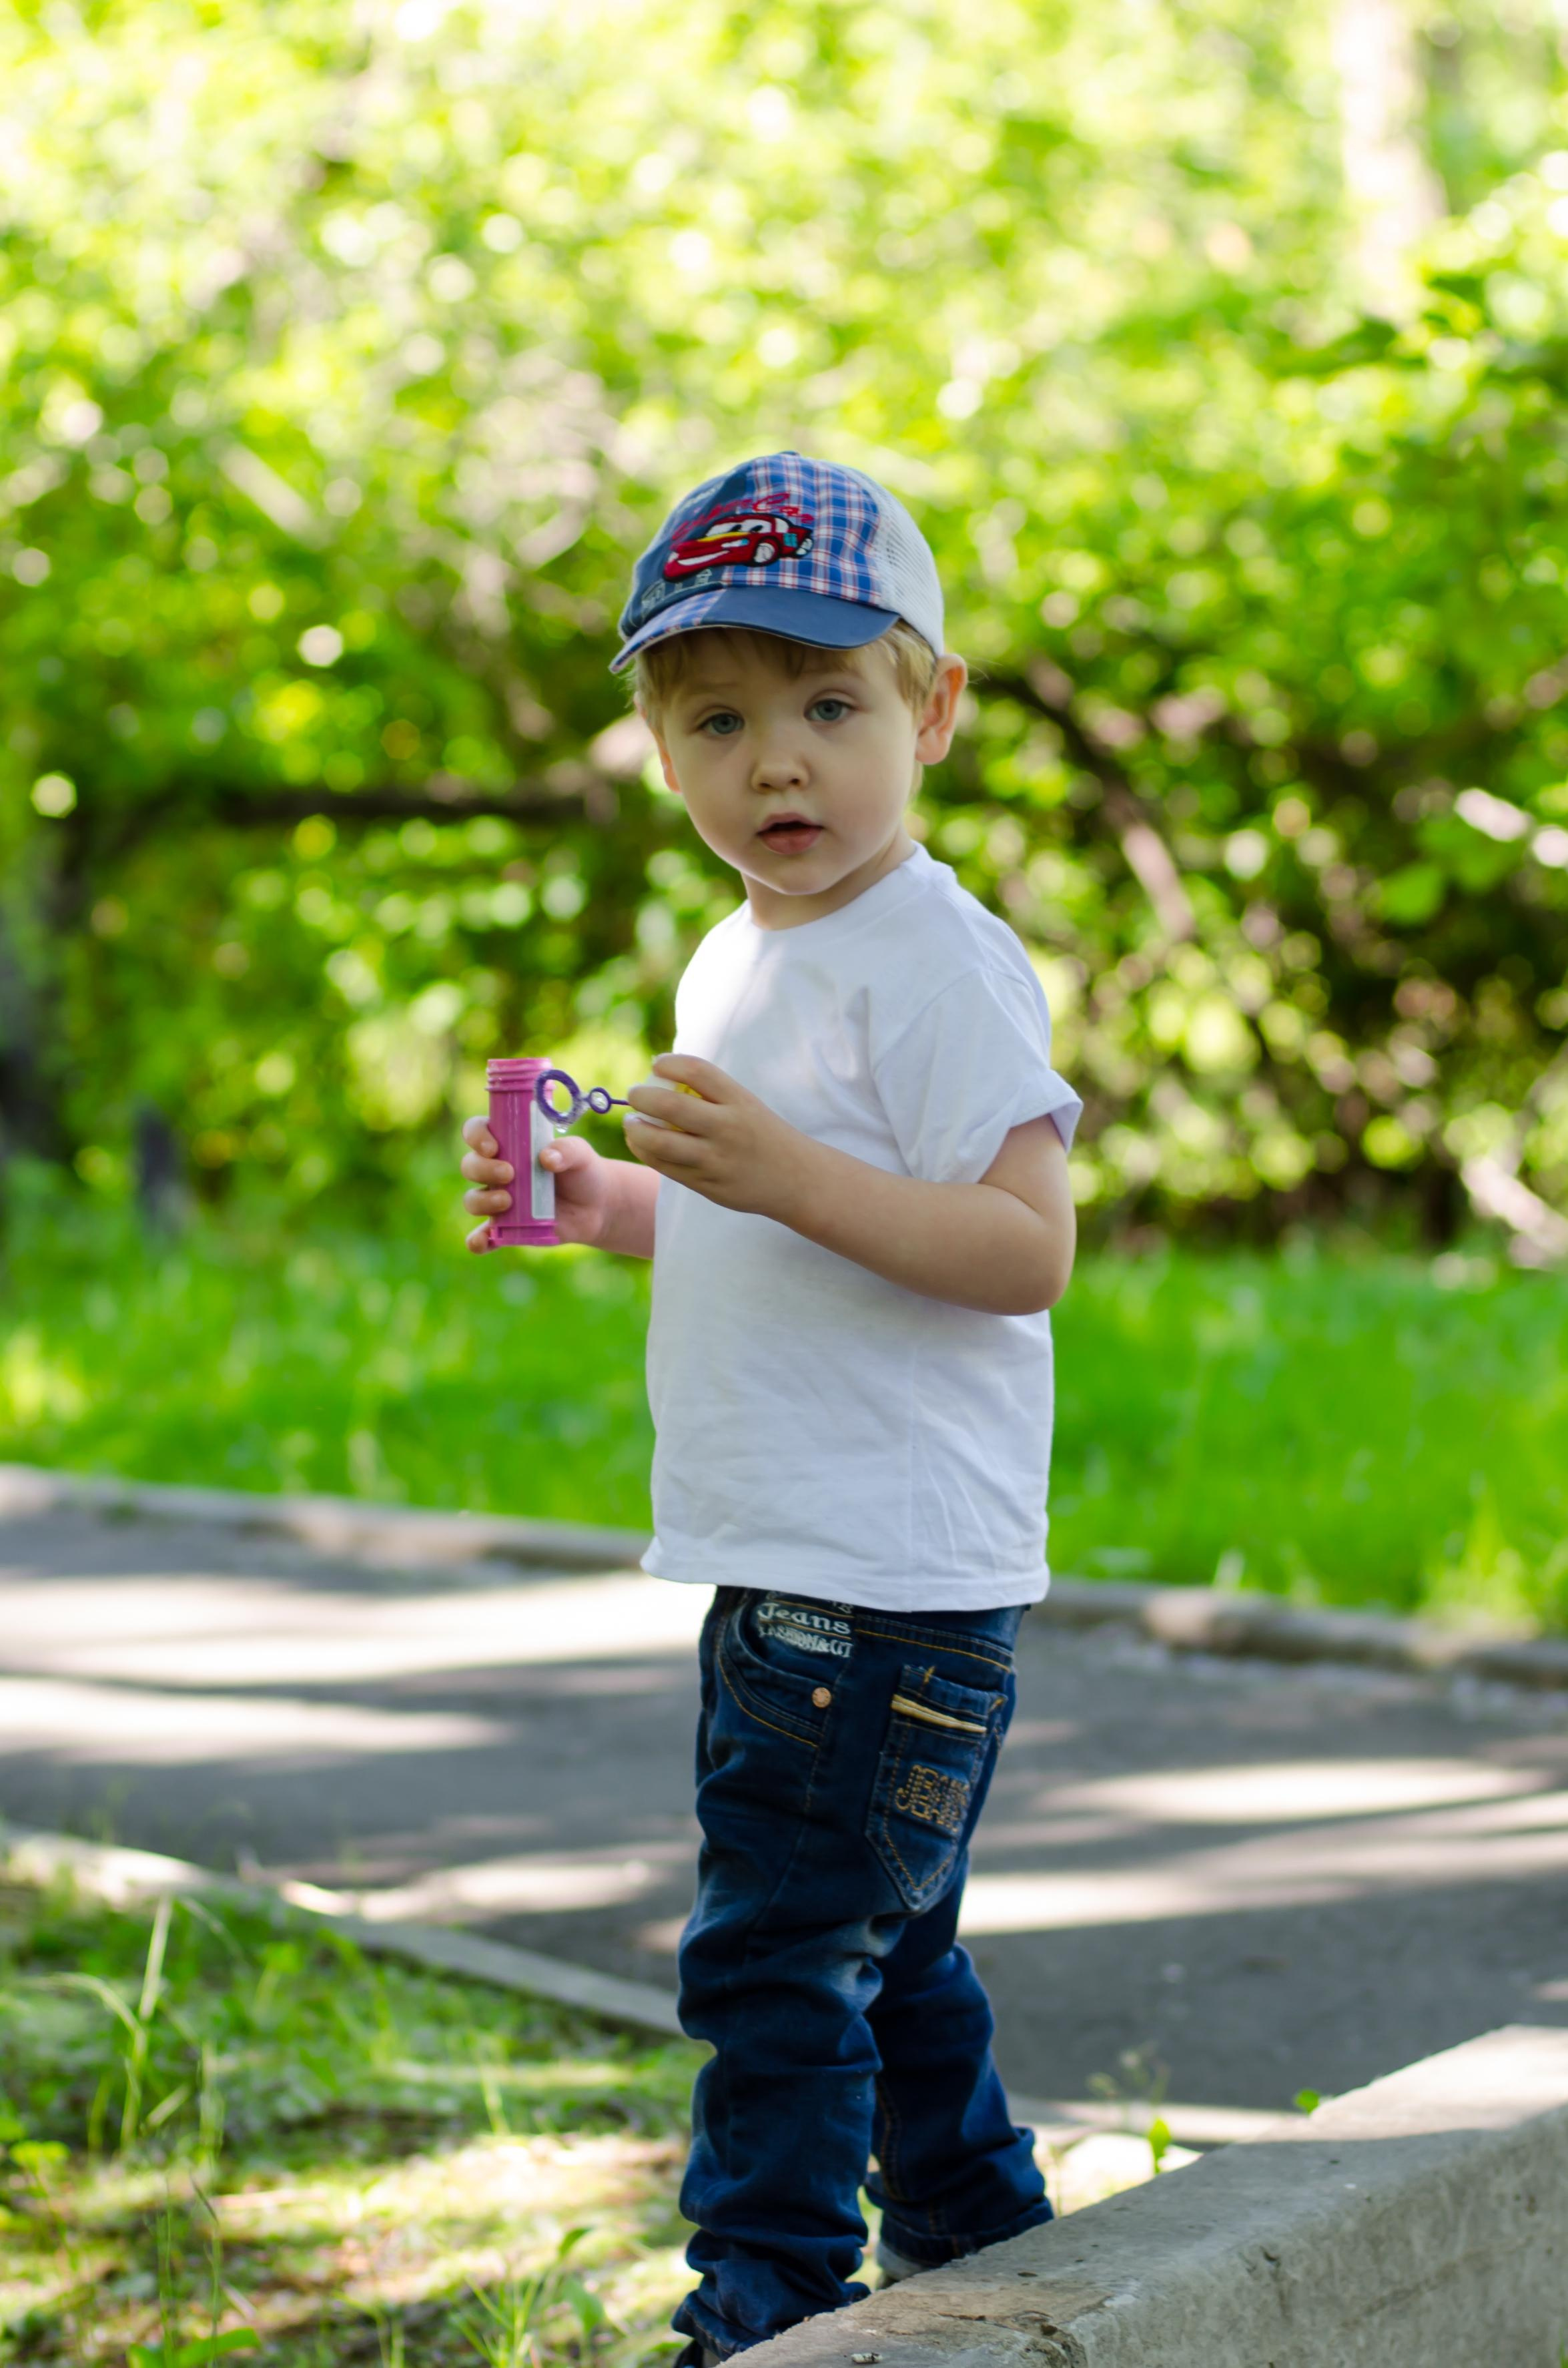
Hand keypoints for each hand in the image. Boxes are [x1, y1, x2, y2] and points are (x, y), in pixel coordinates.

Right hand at [459, 1117, 615, 1250]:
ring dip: (483, 1201)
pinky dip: (478, 1241)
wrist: (597, 1206)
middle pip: (471, 1166)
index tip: (493, 1146)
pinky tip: (483, 1243)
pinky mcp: (506, 1228)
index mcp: (509, 1144)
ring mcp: (498, 1200)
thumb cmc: (583, 1172)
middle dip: (483, 1169)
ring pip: (472, 1200)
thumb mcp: (581, 1154)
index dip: (476, 1135)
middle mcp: (496, 1170)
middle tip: (510, 1174)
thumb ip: (567, 1150)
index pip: (477, 1132)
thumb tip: (546, 1158)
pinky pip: (483, 1236)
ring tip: (508, 1201)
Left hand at [621, 1056, 816, 1220]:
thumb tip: (659, 1075)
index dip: (669, 1062)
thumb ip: (710, 1094)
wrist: (796, 1179)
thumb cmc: (761, 1134)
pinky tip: (641, 1143)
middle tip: (634, 1094)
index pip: (696, 1070)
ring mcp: (716, 1160)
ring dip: (635, 1129)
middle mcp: (727, 1128)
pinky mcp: (707, 1185)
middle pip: (670, 1105)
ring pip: (659, 1143)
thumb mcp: (746, 1105)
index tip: (657, 1064)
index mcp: (740, 1101)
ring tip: (631, 1122)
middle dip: (641, 1096)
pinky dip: (645, 1151)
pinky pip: (665, 1167)